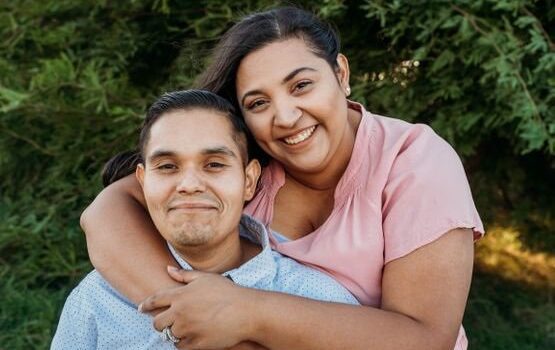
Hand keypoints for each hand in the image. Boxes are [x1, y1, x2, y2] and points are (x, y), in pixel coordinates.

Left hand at [139, 267, 258, 348]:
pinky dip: (184, 343)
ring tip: (184, 329)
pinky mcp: (196, 343)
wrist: (246, 312)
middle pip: (157, 323)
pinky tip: (191, 337)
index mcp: (180, 295)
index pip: (154, 300)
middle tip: (166, 323)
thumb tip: (168, 269)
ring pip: (170, 336)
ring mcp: (187, 329)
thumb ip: (184, 275)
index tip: (141, 308)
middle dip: (159, 323)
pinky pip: (181, 347)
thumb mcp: (206, 278)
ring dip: (174, 333)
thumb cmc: (228, 292)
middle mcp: (180, 312)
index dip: (145, 305)